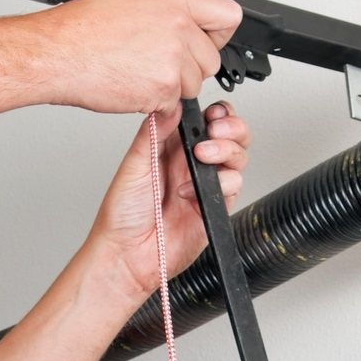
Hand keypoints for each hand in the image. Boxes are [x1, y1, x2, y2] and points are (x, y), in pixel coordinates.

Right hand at [36, 0, 241, 116]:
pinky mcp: (165, 89)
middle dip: (191, 66)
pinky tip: (134, 85)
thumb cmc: (81, 28)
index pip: (228, 16)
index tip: (207, 40)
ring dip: (173, 86)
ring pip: (195, 84)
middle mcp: (178, 27)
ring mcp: (173, 60)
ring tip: (140, 72)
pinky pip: (175, 103)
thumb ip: (166, 5)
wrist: (56, 55)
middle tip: (158, 62)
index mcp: (174, 1)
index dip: (217, 33)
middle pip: (212, 59)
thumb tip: (183, 13)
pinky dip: (157, 101)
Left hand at [87, 102, 250, 296]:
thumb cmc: (123, 215)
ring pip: (238, 157)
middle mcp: (192, 164)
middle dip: (232, 128)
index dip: (216, 113)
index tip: (211, 113)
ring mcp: (205, 184)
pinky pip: (234, 186)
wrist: (129, 254)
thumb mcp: (134, 165)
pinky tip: (195, 190)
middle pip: (230, 136)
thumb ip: (154, 134)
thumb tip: (172, 105)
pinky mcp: (215, 206)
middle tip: (217, 130)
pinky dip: (223, 183)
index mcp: (171, 148)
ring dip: (227, 150)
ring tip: (205, 156)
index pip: (205, 121)